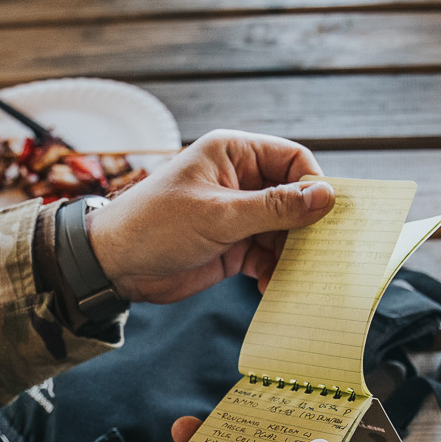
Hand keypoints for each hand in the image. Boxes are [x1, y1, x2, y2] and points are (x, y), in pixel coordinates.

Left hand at [86, 130, 333, 302]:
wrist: (113, 266)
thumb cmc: (155, 225)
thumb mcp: (218, 215)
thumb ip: (274, 207)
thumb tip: (326, 196)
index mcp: (234, 153)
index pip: (293, 160)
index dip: (314, 185)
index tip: (327, 217)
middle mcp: (240, 180)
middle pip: (294, 198)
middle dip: (307, 226)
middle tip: (323, 253)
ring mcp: (238, 215)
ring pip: (285, 231)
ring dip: (293, 255)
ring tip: (300, 277)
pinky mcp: (234, 246)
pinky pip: (269, 256)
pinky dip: (276, 271)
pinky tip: (274, 288)